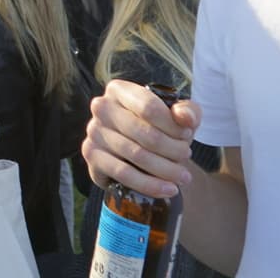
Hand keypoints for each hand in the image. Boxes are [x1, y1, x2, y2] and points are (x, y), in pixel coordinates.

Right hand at [83, 79, 199, 198]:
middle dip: (173, 150)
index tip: (187, 135)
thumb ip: (188, 112)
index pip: (149, 107)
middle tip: (187, 157)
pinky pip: (123, 173)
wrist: (139, 154)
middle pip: (144, 133)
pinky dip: (149, 184)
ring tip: (183, 176)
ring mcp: (94, 131)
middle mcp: (102, 107)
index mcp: (120, 90)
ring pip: (136, 154)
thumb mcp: (179, 117)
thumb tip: (185, 118)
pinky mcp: (91, 154)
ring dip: (166, 169)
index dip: (174, 126)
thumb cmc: (160, 129)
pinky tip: (168, 189)